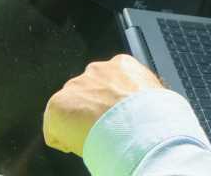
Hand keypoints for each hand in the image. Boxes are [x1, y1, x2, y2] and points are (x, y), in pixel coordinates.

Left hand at [43, 54, 163, 156]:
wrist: (138, 125)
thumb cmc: (154, 114)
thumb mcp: (155, 95)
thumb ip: (142, 95)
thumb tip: (147, 108)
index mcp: (122, 64)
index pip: (109, 81)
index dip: (111, 102)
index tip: (116, 116)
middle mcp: (96, 69)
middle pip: (87, 92)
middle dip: (92, 110)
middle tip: (104, 129)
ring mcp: (75, 85)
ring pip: (71, 109)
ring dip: (78, 123)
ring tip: (94, 138)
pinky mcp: (58, 104)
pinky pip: (55, 129)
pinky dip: (64, 140)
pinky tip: (80, 146)